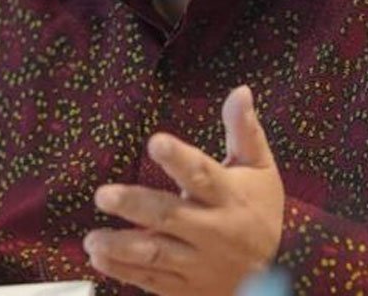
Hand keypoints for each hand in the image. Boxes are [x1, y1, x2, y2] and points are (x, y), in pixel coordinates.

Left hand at [83, 86, 282, 295]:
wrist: (275, 277)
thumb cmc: (260, 210)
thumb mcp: (259, 169)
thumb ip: (244, 131)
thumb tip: (240, 90)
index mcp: (228, 195)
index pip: (203, 174)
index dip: (179, 159)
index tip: (156, 142)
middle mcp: (211, 230)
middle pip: (171, 216)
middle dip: (136, 206)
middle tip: (103, 195)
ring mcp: (197, 262)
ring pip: (157, 254)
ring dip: (122, 247)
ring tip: (92, 239)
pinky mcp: (185, 286)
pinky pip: (152, 281)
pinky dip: (124, 271)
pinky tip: (99, 258)